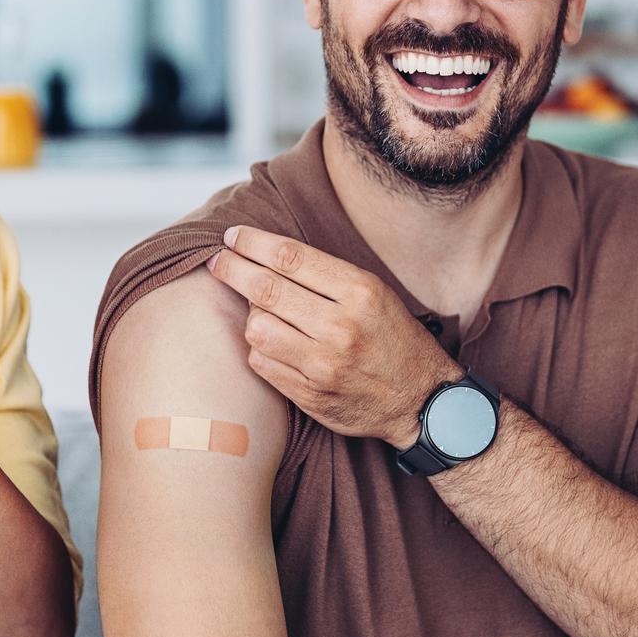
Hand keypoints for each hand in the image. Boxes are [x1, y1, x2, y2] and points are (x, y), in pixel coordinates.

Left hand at [206, 225, 459, 445]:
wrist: (420, 399)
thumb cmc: (392, 337)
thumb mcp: (374, 293)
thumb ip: (325, 276)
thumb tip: (265, 254)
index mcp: (359, 292)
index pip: (290, 258)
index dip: (253, 243)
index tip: (233, 236)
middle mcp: (340, 327)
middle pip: (266, 289)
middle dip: (232, 269)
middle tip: (218, 260)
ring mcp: (323, 365)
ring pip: (258, 328)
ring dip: (251, 314)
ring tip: (259, 310)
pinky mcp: (311, 396)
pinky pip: (262, 364)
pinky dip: (259, 348)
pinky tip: (270, 341)